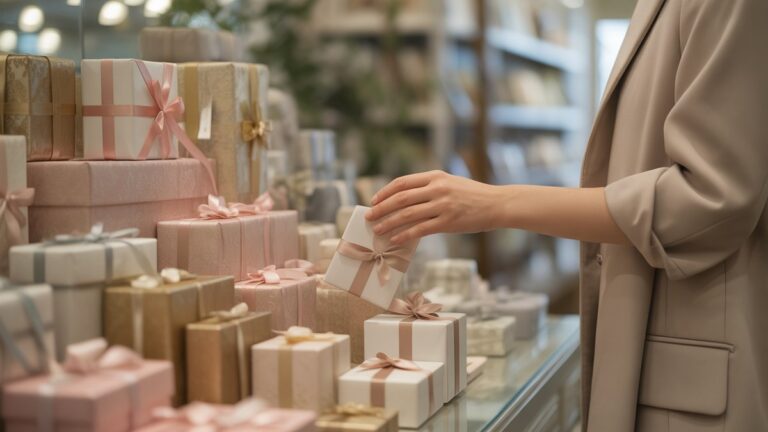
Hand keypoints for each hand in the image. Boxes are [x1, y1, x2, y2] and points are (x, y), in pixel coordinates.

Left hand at [366, 170, 502, 243]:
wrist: (497, 204)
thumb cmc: (473, 195)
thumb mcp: (450, 182)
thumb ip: (430, 186)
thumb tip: (405, 199)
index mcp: (435, 176)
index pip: (402, 182)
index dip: (385, 192)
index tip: (374, 201)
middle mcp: (437, 189)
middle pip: (400, 199)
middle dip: (381, 209)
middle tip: (369, 217)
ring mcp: (442, 205)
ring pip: (407, 215)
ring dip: (389, 223)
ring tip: (377, 230)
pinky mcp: (448, 222)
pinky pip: (420, 230)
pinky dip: (405, 235)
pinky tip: (395, 240)